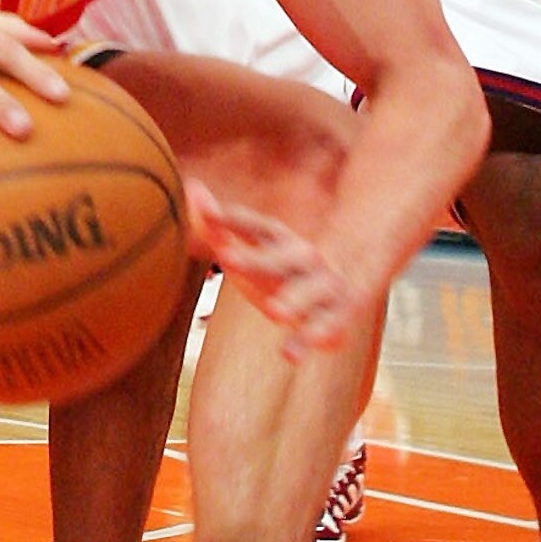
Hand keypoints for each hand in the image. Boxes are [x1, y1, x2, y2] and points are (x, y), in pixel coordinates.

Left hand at [186, 180, 370, 355]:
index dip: (233, 220)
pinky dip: (310, 339)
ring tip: (276, 312)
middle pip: (280, 258)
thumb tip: (191, 188)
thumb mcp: (252, 247)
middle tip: (227, 260)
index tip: (209, 215)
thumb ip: (220, 227)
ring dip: (295, 300)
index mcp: (280, 239)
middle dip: (256, 260)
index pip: (256, 226)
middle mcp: (303, 258)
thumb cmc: (282, 267)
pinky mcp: (335, 316)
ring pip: (309, 292)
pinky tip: (291, 353)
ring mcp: (323, 286)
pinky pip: (324, 327)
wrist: (348, 280)